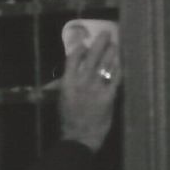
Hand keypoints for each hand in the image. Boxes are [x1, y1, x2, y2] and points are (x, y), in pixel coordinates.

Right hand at [53, 28, 120, 149]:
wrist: (80, 136)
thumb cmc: (68, 119)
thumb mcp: (61, 100)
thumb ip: (60, 87)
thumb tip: (48, 84)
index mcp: (68, 82)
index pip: (73, 58)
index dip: (80, 47)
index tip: (85, 40)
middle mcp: (82, 82)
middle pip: (92, 57)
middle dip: (99, 44)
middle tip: (107, 33)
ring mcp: (96, 88)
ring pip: (105, 65)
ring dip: (111, 53)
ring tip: (115, 44)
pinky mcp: (109, 96)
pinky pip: (115, 78)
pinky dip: (118, 69)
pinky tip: (121, 62)